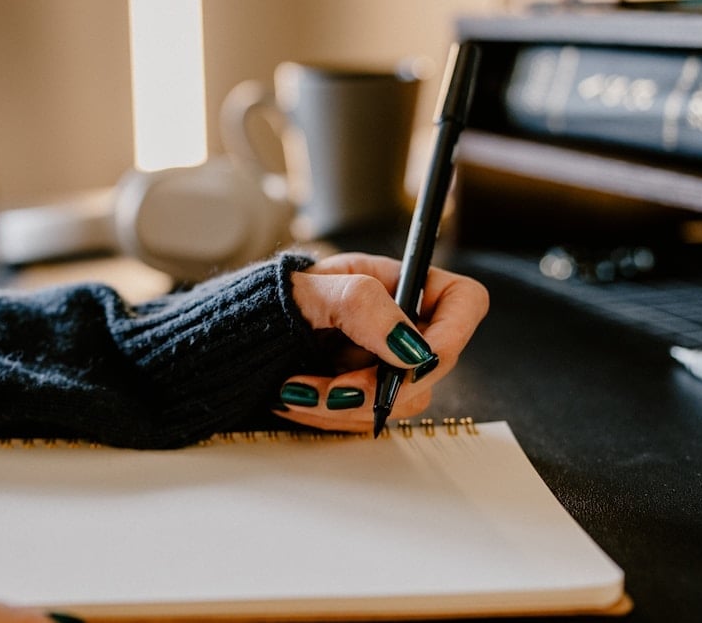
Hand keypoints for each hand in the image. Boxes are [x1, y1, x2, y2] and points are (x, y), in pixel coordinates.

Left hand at [281, 252, 488, 431]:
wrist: (237, 336)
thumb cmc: (273, 299)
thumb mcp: (311, 290)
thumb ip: (361, 305)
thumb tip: (410, 347)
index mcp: (399, 284)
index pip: (463, 303)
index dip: (453, 335)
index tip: (411, 361)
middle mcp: (401, 325)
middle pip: (431, 366)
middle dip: (381, 385)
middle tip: (333, 388)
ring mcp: (387, 363)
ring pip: (401, 402)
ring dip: (348, 407)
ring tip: (296, 392)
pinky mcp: (366, 394)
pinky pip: (368, 417)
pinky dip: (331, 416)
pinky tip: (296, 400)